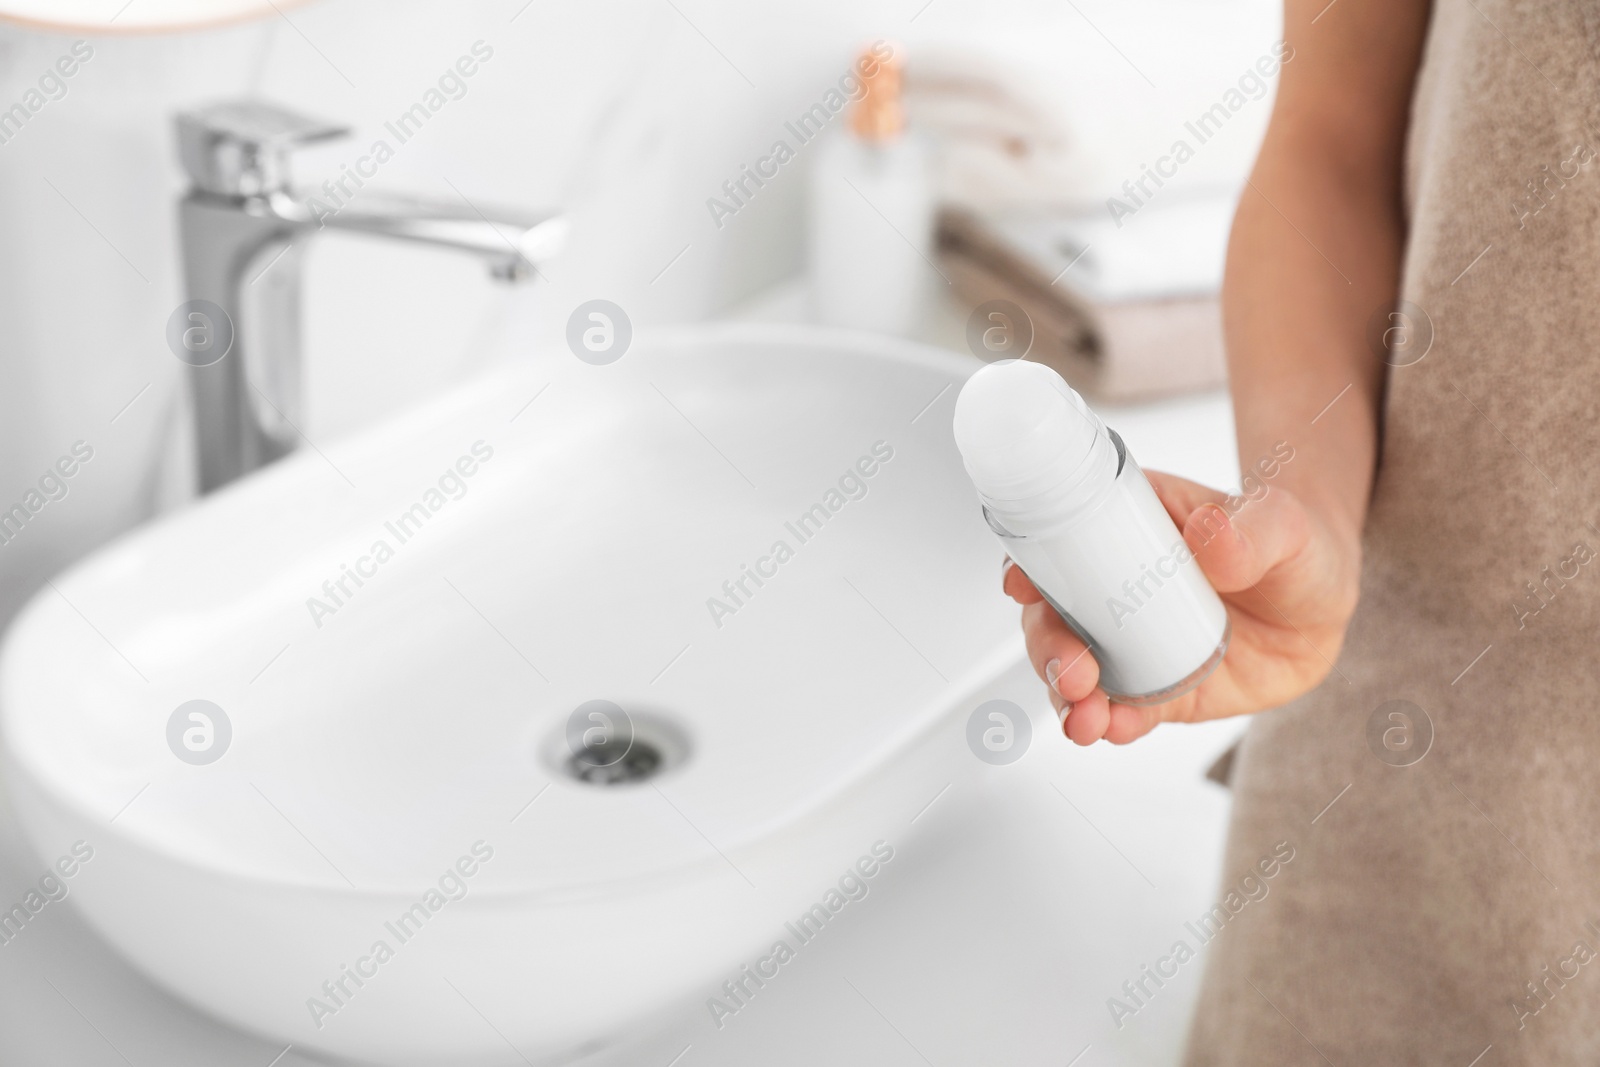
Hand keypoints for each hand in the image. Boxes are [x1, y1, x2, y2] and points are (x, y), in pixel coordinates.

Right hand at [1004, 469, 1360, 744]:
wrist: (1324, 607)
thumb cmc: (1296, 545)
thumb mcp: (1283, 526)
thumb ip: (1252, 531)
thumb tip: (1209, 534)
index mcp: (1128, 528)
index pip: (1060, 543)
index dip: (1030, 565)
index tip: (1021, 585)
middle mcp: (1114, 588)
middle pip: (1054, 616)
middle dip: (1048, 648)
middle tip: (1072, 671)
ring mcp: (1131, 643)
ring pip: (1076, 670)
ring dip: (1067, 697)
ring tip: (1086, 719)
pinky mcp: (1156, 689)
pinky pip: (1122, 709)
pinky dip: (1110, 724)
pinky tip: (1113, 730)